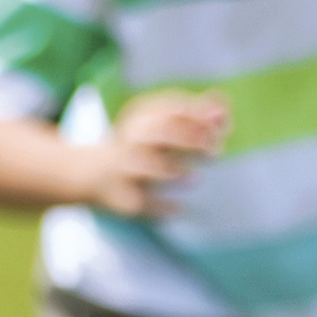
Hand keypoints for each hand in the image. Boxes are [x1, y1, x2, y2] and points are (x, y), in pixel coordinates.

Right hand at [82, 89, 227, 216]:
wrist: (92, 173)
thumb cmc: (139, 145)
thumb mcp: (161, 123)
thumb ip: (194, 115)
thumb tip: (223, 107)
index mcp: (143, 118)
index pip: (171, 108)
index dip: (198, 115)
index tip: (220, 125)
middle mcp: (131, 140)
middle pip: (157, 132)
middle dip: (187, 138)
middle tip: (214, 150)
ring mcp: (123, 168)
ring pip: (141, 165)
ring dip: (168, 170)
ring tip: (194, 178)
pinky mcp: (120, 195)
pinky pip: (139, 201)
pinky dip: (159, 206)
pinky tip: (180, 209)